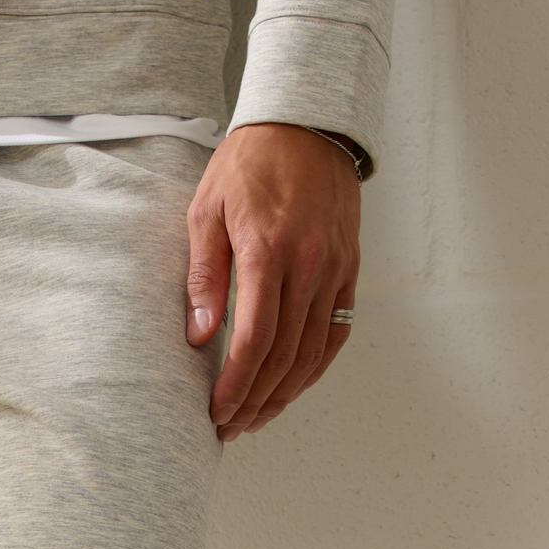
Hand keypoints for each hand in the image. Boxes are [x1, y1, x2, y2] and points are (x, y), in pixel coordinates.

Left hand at [185, 122, 360, 440]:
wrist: (306, 122)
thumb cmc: (249, 163)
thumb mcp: (207, 210)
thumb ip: (204, 274)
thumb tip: (200, 334)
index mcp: (268, 251)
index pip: (254, 339)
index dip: (235, 385)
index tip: (216, 411)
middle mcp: (308, 265)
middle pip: (284, 356)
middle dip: (255, 400)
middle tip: (230, 426)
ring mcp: (334, 269)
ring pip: (312, 352)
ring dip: (284, 394)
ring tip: (256, 418)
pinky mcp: (349, 268)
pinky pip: (336, 332)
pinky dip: (314, 368)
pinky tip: (292, 388)